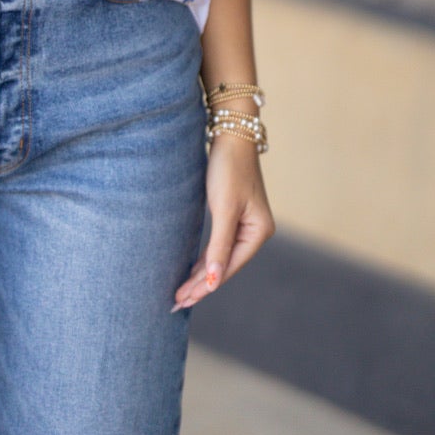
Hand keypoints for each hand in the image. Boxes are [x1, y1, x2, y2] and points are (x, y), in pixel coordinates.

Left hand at [172, 135, 273, 310]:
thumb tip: (212, 281)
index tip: (183, 299)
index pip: (227, 267)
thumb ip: (219, 245)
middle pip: (224, 265)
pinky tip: (193, 271)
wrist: (231, 131)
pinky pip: (219, 244)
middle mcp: (255, 231)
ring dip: (201, 274)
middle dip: (200, 284)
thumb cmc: (229, 167)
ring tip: (181, 293)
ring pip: (220, 256)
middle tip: (176, 303)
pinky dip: (205, 258)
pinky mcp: (233, 214)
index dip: (205, 286)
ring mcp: (245, 223)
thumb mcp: (223, 207)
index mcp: (259, 232)